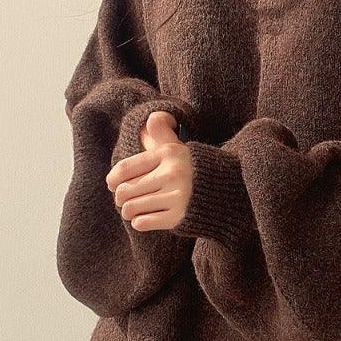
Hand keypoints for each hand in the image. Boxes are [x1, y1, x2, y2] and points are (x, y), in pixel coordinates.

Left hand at [105, 110, 192, 230]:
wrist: (228, 193)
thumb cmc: (196, 170)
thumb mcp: (180, 148)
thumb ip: (162, 133)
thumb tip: (153, 118)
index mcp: (167, 154)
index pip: (125, 168)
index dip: (113, 179)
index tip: (112, 185)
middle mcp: (171, 174)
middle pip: (125, 190)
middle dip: (120, 198)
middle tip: (125, 200)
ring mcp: (176, 196)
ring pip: (131, 208)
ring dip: (128, 211)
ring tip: (134, 210)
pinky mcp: (179, 217)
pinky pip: (143, 222)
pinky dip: (139, 222)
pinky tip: (145, 218)